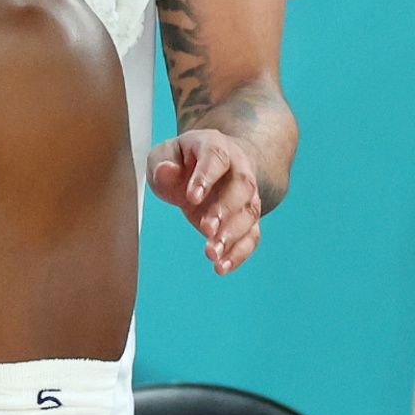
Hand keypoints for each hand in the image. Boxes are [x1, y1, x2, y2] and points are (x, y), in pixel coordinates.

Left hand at [149, 129, 262, 272]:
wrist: (214, 165)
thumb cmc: (182, 159)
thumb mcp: (165, 154)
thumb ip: (163, 164)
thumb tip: (165, 171)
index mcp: (217, 147)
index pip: (216, 159)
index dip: (206, 177)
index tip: (191, 198)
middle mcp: (239, 169)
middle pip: (242, 188)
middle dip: (226, 210)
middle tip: (206, 229)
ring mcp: (248, 195)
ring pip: (250, 214)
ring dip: (233, 236)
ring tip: (212, 254)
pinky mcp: (247, 218)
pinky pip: (252, 236)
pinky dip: (239, 253)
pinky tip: (222, 267)